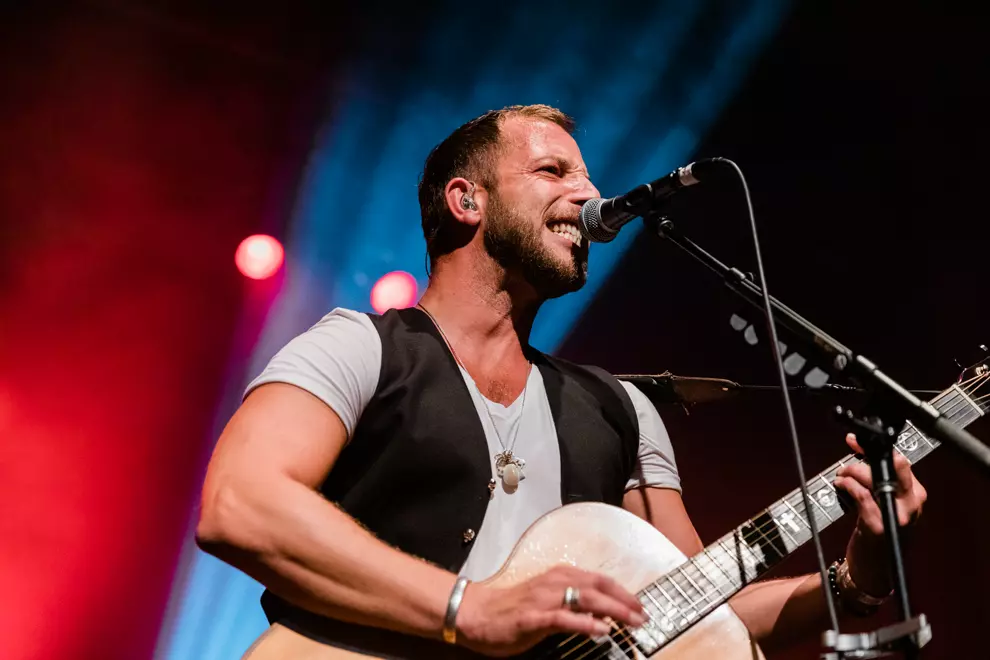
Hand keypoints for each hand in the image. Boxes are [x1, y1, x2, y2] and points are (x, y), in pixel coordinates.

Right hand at [455, 565, 646, 656]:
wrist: (476, 613)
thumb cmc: (512, 609)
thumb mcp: (548, 600)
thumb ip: (574, 603)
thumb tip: (603, 612)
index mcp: (560, 576)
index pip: (600, 579)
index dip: (624, 592)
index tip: (641, 606)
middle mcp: (555, 582)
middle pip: (599, 586)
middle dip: (625, 600)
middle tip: (645, 616)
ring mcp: (544, 598)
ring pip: (586, 598)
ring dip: (613, 609)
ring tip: (632, 622)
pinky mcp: (533, 617)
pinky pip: (564, 618)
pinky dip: (585, 623)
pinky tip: (601, 630)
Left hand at [834, 433, 926, 595]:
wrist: (874, 571)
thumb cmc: (879, 532)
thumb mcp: (884, 501)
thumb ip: (875, 476)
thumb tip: (855, 445)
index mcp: (915, 494)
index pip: (899, 461)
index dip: (874, 447)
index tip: (854, 441)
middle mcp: (911, 504)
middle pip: (892, 466)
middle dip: (864, 460)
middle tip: (847, 465)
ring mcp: (897, 517)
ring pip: (875, 479)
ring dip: (852, 473)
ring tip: (841, 478)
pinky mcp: (878, 527)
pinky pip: (862, 496)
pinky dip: (847, 486)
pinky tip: (840, 486)